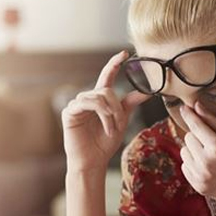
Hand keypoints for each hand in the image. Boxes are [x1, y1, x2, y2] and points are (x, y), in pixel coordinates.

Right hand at [61, 50, 150, 173]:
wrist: (93, 161)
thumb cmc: (104, 144)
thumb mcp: (121, 121)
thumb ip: (129, 105)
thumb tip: (146, 92)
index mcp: (100, 99)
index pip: (107, 76)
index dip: (114, 64)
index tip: (124, 53)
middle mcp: (88, 99)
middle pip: (107, 90)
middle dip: (117, 107)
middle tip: (120, 124)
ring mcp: (77, 104)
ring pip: (99, 96)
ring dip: (111, 113)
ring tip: (112, 129)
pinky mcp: (70, 112)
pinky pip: (88, 104)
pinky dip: (102, 115)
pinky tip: (106, 128)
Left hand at [179, 102, 215, 204]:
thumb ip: (214, 122)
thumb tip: (197, 106)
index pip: (195, 125)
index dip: (189, 114)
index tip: (184, 108)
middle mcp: (205, 161)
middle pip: (188, 137)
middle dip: (197, 135)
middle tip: (213, 141)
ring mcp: (200, 175)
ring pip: (184, 151)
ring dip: (193, 149)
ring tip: (210, 154)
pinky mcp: (197, 185)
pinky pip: (185, 166)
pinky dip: (193, 163)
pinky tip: (208, 166)